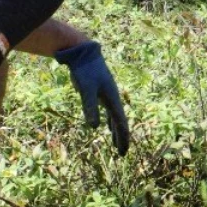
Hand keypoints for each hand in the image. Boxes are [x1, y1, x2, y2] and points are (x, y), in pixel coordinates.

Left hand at [55, 40, 128, 154]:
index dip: (123, 137)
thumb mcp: (86, 90)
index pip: (121, 122)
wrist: (83, 54)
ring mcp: (107, 96)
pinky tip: (107, 126)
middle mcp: (113, 99)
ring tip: (117, 144)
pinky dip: (110, 121)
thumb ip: (90, 107)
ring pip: (115, 118)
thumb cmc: (85, 71)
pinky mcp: (100, 94)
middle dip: (121, 137)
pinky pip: (108, 112)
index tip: (123, 151)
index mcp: (112, 99)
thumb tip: (94, 127)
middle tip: (122, 153)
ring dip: (116, 131)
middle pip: (120, 122)